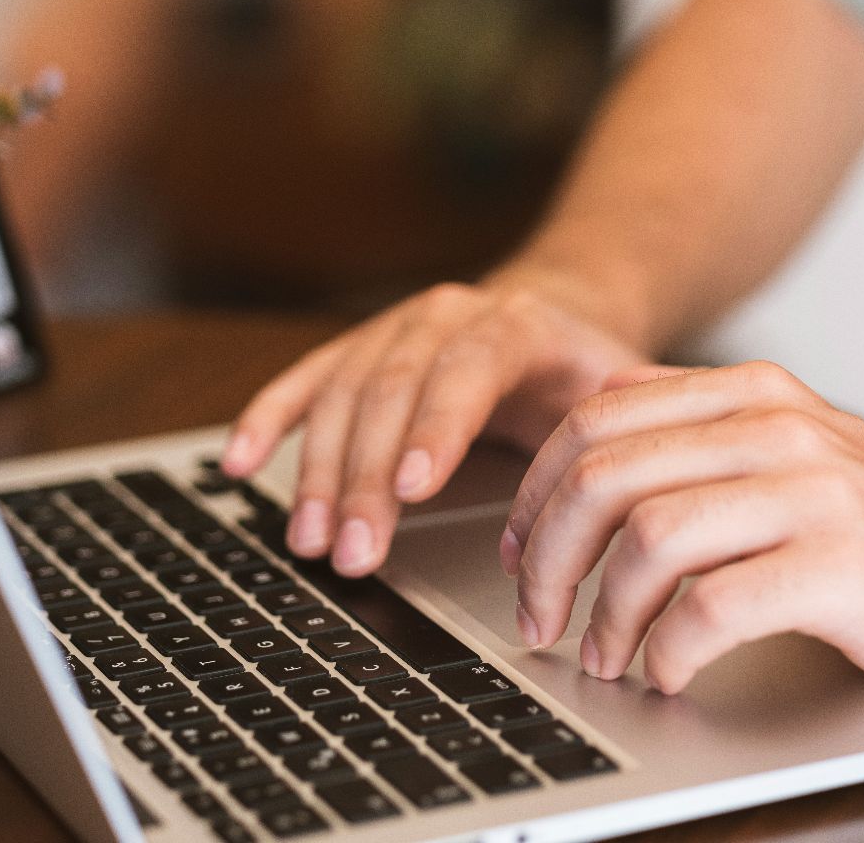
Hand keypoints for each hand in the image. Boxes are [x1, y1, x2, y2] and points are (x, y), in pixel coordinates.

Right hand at [223, 272, 649, 577]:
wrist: (557, 309)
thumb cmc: (587, 370)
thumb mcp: (620, 388)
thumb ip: (620, 426)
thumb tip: (626, 473)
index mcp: (514, 324)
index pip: (468, 371)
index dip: (437, 428)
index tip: (414, 489)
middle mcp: (443, 317)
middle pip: (392, 393)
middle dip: (367, 479)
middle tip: (354, 554)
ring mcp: (393, 330)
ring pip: (343, 395)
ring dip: (319, 473)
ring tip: (310, 543)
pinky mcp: (356, 351)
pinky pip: (304, 382)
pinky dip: (267, 420)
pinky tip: (237, 463)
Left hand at [503, 361, 863, 703]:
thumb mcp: (794, 452)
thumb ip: (705, 433)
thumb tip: (592, 431)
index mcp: (755, 394)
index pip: (598, 416)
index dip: (537, 491)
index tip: (520, 552)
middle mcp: (780, 428)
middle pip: (606, 477)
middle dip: (549, 558)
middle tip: (540, 617)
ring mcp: (815, 494)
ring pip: (649, 537)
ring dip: (605, 613)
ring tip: (604, 657)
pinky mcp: (843, 568)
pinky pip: (714, 606)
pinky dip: (670, 650)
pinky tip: (669, 674)